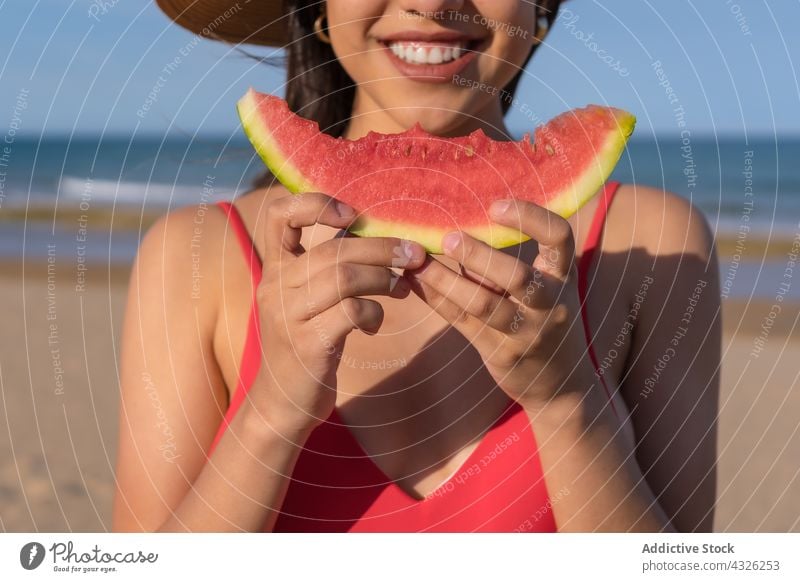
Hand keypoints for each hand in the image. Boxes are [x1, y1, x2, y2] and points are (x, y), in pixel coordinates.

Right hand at [250, 193, 425, 434]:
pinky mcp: (306, 344)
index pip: (282, 215)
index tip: (352, 215)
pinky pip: (350, 311)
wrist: (282, 404)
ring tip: (401, 287)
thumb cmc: (305, 346)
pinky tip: (374, 323)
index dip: (317, 203)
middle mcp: (275, 287)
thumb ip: (331, 271)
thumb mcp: (309, 303)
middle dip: (382, 248)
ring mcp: (288, 316)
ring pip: (343, 276)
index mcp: (275, 269)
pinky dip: (373, 312)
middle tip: (414, 254)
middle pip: (332, 250)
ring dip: (383, 278)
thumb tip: (384, 242)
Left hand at [403, 199, 598, 409]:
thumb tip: (456, 228)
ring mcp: (526, 331)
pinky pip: (462, 321)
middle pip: (515, 276)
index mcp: (563, 276)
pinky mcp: (500, 352)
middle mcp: (550, 303)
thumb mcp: (542, 289)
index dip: (530, 216)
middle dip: (478, 255)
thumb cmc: (544, 319)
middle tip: (447, 239)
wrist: (560, 383)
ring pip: (482, 304)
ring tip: (418, 264)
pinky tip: (414, 282)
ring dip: (445, 280)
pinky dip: (435, 299)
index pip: (559, 237)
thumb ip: (507, 264)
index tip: (494, 206)